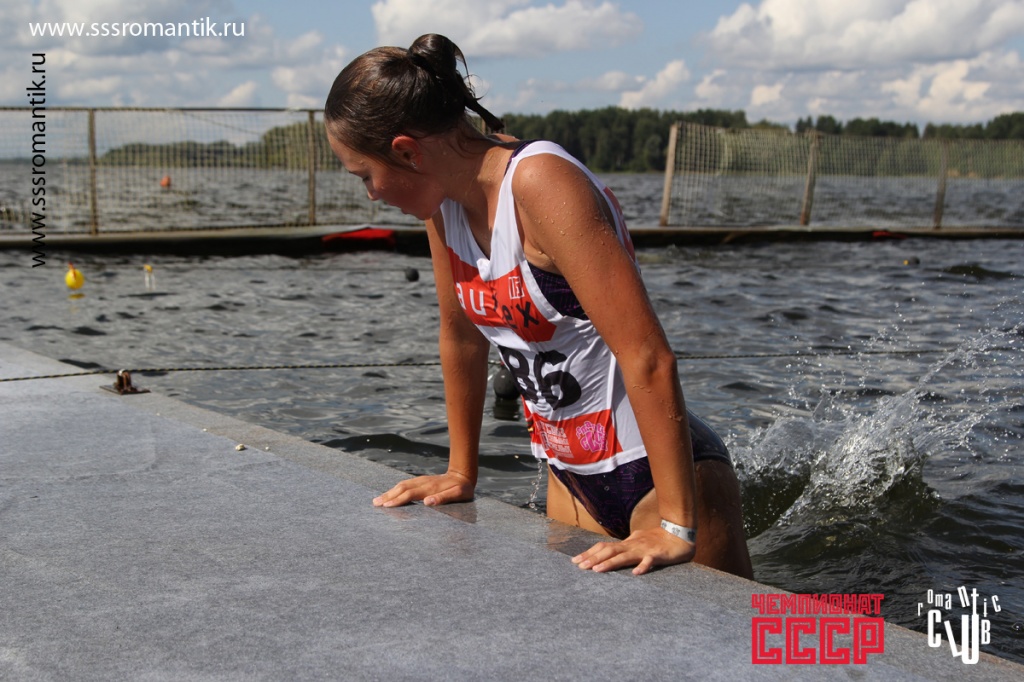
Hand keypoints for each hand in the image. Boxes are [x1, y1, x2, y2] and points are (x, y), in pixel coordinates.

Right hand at [372, 471, 474, 507]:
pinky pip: (405, 484)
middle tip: (375, 503)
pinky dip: (395, 489)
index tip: (386, 506)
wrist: (464, 474)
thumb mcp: (459, 494)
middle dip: (388, 496)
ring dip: (389, 492)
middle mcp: (423, 483)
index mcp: (430, 488)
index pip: (410, 494)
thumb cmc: (463, 488)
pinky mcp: (421, 481)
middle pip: (402, 488)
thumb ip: (444, 498)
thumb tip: (427, 502)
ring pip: (402, 485)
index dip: (398, 500)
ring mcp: (421, 481)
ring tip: (377, 500)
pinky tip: (390, 494)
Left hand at [571, 526, 695, 575]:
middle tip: (579, 566)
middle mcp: (632, 545)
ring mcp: (645, 550)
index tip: (575, 561)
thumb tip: (612, 549)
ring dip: (610, 563)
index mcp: (627, 544)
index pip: (604, 547)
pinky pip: (650, 561)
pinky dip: (643, 566)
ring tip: (597, 570)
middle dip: (593, 559)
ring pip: (624, 556)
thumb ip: (626, 546)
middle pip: (609, 551)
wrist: (679, 534)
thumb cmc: (658, 539)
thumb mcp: (638, 541)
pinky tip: (636, 573)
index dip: (590, 553)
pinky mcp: (658, 555)